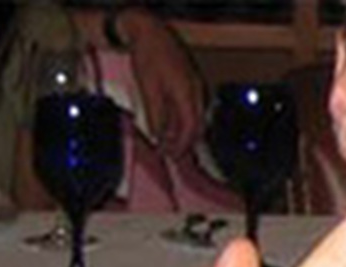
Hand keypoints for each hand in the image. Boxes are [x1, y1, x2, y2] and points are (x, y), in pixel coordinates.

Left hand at [121, 9, 204, 156]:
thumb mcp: (148, 89)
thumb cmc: (149, 56)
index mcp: (188, 94)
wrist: (151, 33)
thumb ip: (156, 115)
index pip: (191, 128)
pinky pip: (191, 108)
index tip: (171, 155)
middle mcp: (196, 92)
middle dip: (186, 143)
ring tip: (170, 142)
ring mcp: (195, 87)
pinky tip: (171, 125)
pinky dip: (182, 120)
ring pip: (195, 118)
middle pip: (197, 126)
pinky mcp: (190, 83)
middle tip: (173, 155)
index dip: (182, 145)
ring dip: (184, 132)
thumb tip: (157, 136)